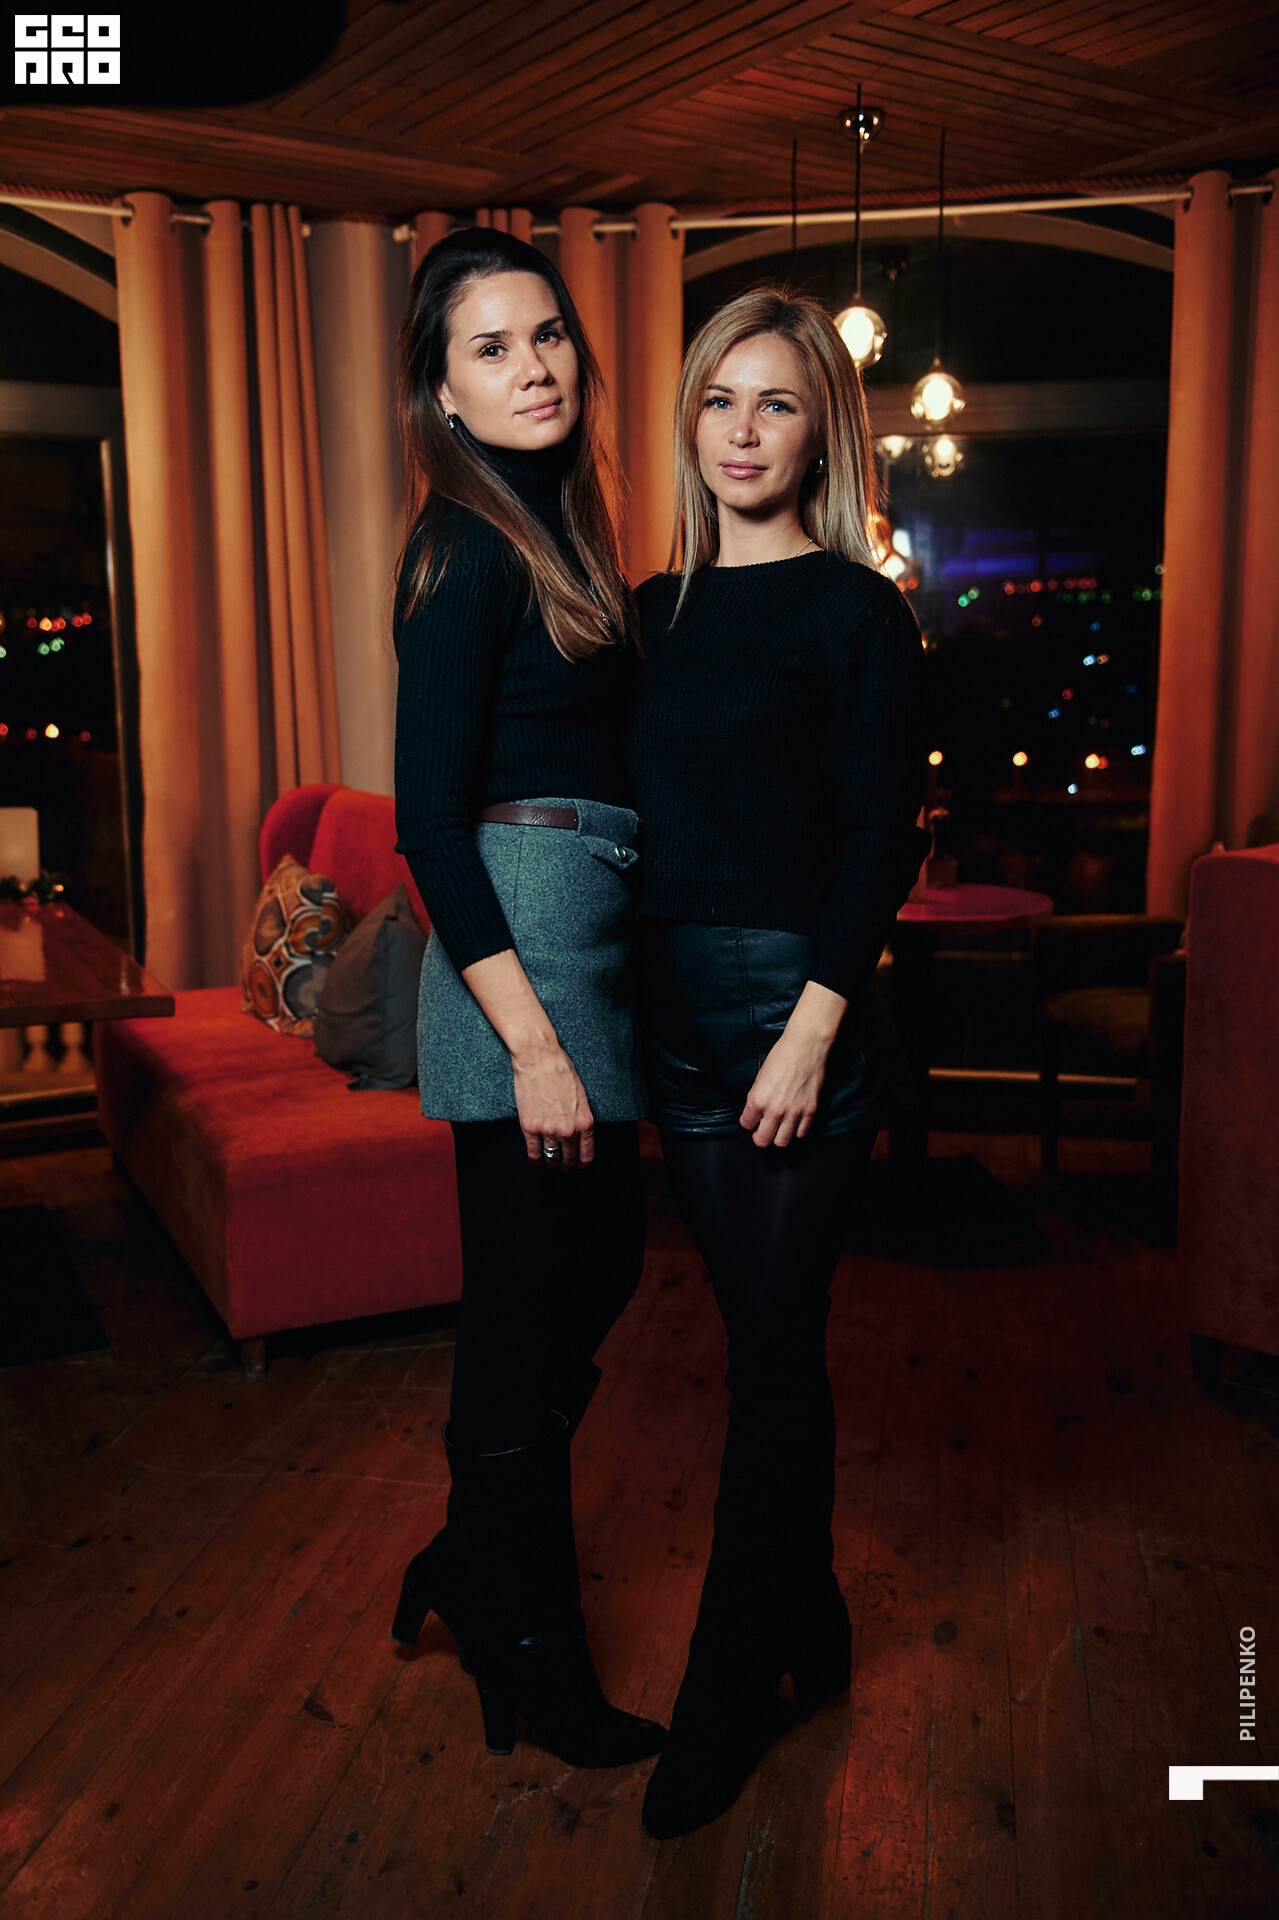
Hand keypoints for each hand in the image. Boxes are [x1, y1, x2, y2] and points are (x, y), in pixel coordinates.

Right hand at [460, 948, 595, 1169]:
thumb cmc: (561, 1071)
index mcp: (585, 1122)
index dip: (582, 1164)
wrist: (539, 1058)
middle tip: (563, 1166)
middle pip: (569, 1159)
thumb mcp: (582, 1096)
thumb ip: (582, 1118)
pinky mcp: (530, 1127)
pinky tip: (536, 1159)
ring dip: (551, 1163)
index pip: (587, 1154)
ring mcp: (549, 1130)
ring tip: (550, 1163)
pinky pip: (533, 1153)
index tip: (578, 1166)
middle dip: (566, 1165)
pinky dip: (535, 1159)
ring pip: (551, 1158)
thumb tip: (579, 1135)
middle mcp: (569, 1130)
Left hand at [739, 980, 846, 1147]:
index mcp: (757, 1100)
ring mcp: (794, 1112)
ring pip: (782, 1142)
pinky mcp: (810, 1110)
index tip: (751, 1120)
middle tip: (762, 1131)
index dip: (748, 1123)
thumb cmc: (781, 1056)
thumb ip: (757, 1098)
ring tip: (778, 1128)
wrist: (805, 1046)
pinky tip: (794, 1122)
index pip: (746, 1125)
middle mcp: (774, 1110)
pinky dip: (796, 1131)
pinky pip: (801, 1133)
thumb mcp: (760, 1077)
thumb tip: (755, 1114)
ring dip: (778, 1137)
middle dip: (759, 1137)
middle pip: (762, 1141)